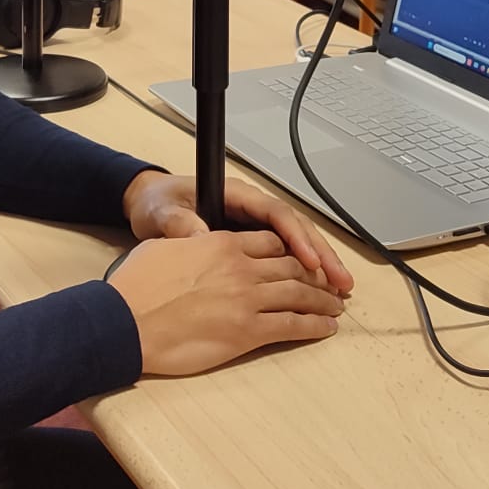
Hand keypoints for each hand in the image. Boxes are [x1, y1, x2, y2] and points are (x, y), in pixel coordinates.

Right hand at [106, 230, 344, 375]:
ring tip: (336, 305)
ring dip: (322, 300)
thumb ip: (192, 242)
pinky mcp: (247, 331)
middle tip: (332, 282)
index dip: (291, 250)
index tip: (302, 258)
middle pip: (291, 266)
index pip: (270, 241)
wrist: (126, 321)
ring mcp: (247, 299)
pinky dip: (313, 326)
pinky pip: (291, 325)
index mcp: (221, 243)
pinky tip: (325, 327)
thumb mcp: (164, 247)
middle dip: (316, 274)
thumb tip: (201, 243)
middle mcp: (241, 267)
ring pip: (299, 294)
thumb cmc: (137, 286)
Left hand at [122, 173, 354, 295]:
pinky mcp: (250, 244)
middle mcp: (250, 209)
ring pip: (296, 242)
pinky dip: (303, 272)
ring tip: (340, 289)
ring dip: (319, 265)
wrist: (147, 205)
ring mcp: (253, 226)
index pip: (275, 214)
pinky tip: (317, 291)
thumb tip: (202, 238)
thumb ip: (181, 224)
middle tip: (341, 282)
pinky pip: (283, 256)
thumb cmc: (157, 204)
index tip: (310, 262)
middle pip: (296, 229)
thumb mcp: (163, 213)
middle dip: (321, 254)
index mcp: (234, 196)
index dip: (295, 238)